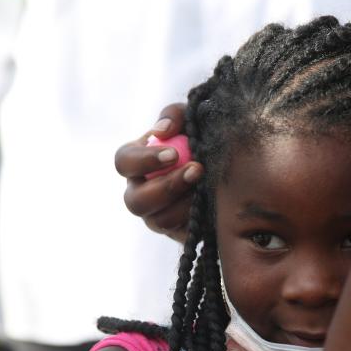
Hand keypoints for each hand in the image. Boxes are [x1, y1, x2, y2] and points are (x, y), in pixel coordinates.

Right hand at [115, 103, 202, 241]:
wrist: (226, 166)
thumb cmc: (198, 137)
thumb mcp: (189, 120)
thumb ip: (174, 116)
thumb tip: (163, 131)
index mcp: (134, 163)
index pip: (124, 162)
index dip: (145, 161)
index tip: (174, 154)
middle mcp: (139, 193)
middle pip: (136, 201)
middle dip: (167, 187)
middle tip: (197, 171)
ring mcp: (156, 216)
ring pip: (160, 221)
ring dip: (185, 205)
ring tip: (208, 187)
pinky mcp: (177, 233)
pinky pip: (183, 234)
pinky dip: (199, 219)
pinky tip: (215, 204)